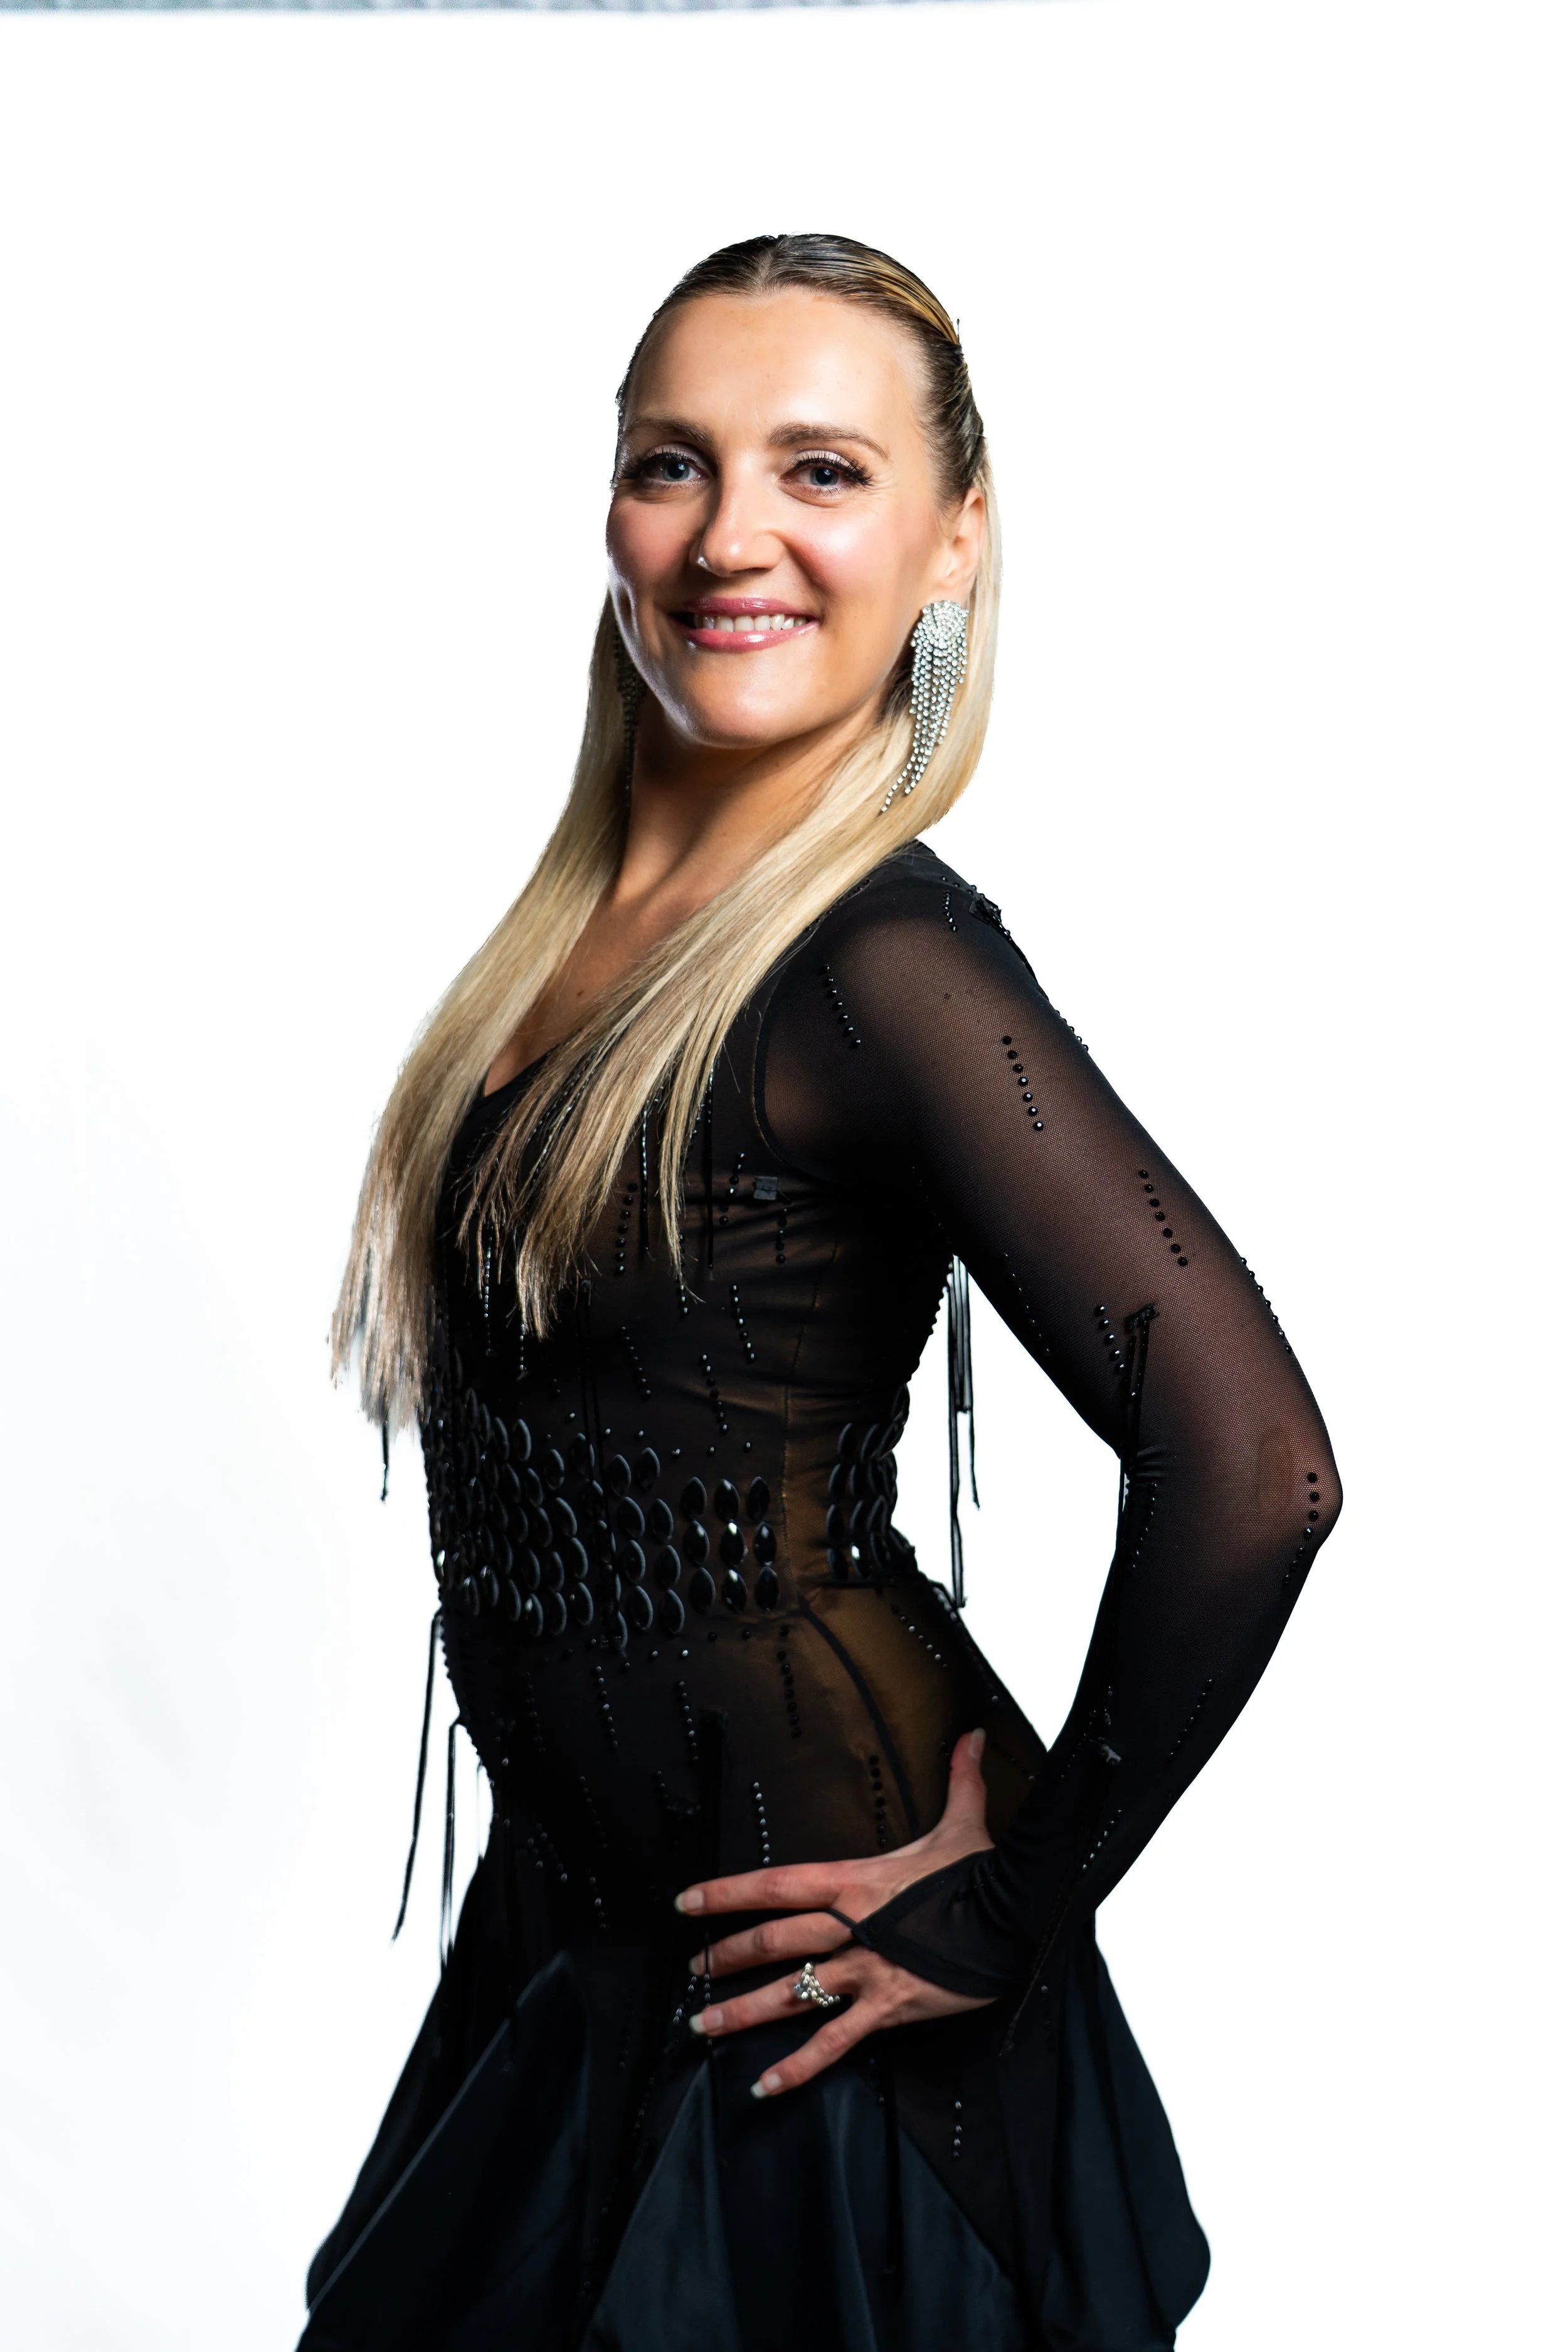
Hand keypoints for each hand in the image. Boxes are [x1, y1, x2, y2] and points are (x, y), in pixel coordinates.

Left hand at [675, 1728, 993, 2098]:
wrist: (1020, 1918)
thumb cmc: (986, 1874)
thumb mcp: (966, 1822)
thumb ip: (960, 1778)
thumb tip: (972, 1734)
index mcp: (856, 1882)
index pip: (776, 1884)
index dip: (726, 1892)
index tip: (688, 1901)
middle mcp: (851, 1926)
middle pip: (774, 1940)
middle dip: (726, 1956)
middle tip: (691, 1971)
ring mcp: (867, 1971)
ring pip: (791, 1994)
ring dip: (741, 2012)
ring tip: (701, 2026)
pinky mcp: (888, 2008)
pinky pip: (834, 2043)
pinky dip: (796, 2068)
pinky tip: (762, 2085)